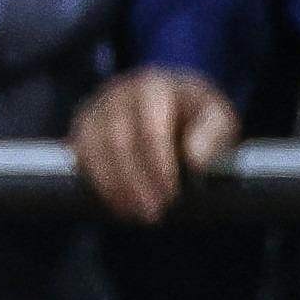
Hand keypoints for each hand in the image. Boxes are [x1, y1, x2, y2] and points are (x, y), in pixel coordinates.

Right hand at [70, 65, 239, 226]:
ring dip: (114, 187)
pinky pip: (80, 158)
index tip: (171, 194)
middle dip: (135, 181)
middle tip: (154, 212)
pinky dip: (98, 185)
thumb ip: (212, 133)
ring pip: (92, 151)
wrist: (173, 106)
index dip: (158, 165)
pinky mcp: (81, 128)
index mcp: (155, 86)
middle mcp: (118, 93)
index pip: (150, 128)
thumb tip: (194, 158)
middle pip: (118, 141)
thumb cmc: (197, 116)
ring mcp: (95, 109)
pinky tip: (119, 204)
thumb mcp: (219, 118)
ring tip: (137, 213)